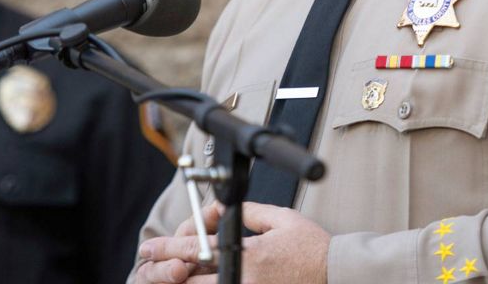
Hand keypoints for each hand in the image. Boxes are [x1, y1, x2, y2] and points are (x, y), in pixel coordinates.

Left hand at [137, 203, 330, 283]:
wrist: (336, 273)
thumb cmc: (313, 247)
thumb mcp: (281, 218)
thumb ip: (249, 213)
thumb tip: (224, 210)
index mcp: (248, 255)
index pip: (197, 250)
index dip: (169, 248)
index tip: (151, 248)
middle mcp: (243, 280)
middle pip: (192, 281)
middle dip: (170, 272)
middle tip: (153, 266)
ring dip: (189, 282)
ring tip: (178, 273)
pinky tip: (204, 279)